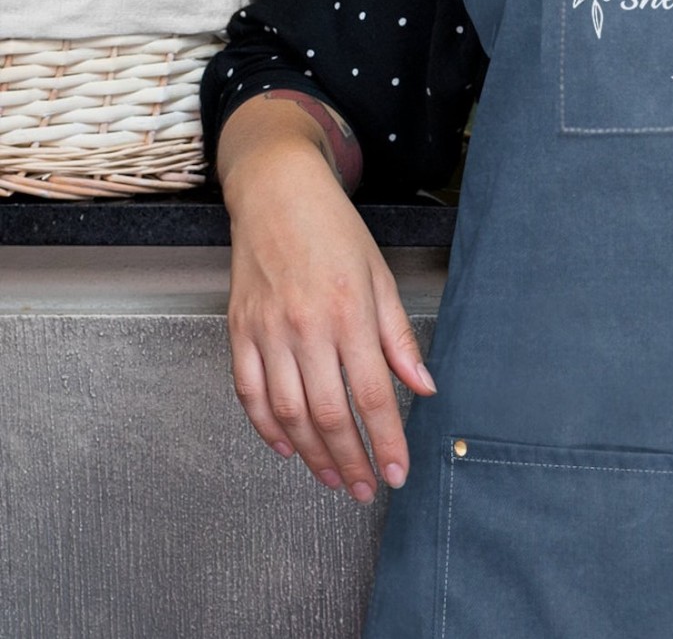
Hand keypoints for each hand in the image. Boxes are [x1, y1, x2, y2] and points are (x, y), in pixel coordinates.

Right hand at [223, 142, 435, 502]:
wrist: (278, 194)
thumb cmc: (335, 230)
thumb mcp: (381, 276)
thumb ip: (400, 337)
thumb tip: (423, 387)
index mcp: (350, 313)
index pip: (373, 394)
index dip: (386, 440)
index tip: (398, 472)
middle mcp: (307, 327)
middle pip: (329, 413)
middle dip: (351, 460)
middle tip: (366, 489)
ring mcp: (268, 332)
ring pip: (289, 413)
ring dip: (312, 454)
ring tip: (333, 478)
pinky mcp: (240, 332)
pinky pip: (250, 393)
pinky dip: (267, 428)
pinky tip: (288, 447)